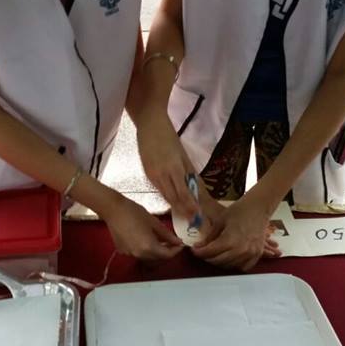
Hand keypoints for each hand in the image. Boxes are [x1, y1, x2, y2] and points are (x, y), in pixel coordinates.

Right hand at [104, 190, 183, 261]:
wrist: (113, 209)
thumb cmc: (133, 212)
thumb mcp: (154, 222)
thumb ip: (167, 234)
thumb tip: (177, 241)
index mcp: (148, 246)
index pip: (167, 255)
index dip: (175, 251)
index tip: (180, 244)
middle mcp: (139, 254)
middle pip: (157, 258)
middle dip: (166, 252)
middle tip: (172, 242)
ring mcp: (130, 254)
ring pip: (147, 257)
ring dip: (155, 251)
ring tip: (159, 240)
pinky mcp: (123, 251)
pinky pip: (137, 253)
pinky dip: (144, 249)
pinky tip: (144, 238)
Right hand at [137, 105, 199, 219]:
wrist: (149, 124)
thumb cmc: (168, 135)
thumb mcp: (182, 153)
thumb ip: (189, 171)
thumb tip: (197, 188)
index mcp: (173, 167)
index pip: (183, 193)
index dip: (190, 206)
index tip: (198, 216)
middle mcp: (161, 174)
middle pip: (173, 198)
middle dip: (184, 210)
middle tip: (194, 221)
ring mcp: (152, 175)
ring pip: (165, 196)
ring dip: (176, 207)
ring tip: (186, 216)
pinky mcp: (147, 174)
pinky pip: (159, 189)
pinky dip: (167, 197)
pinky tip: (174, 203)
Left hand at [192, 188, 281, 270]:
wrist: (259, 207)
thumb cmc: (239, 210)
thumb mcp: (220, 221)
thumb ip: (210, 236)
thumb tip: (199, 246)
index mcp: (230, 239)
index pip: (210, 252)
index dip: (199, 252)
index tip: (194, 250)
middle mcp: (241, 249)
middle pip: (218, 261)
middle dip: (207, 257)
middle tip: (203, 252)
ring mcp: (251, 253)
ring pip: (230, 266)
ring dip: (220, 262)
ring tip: (215, 254)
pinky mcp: (258, 254)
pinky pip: (244, 267)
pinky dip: (235, 265)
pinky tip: (230, 258)